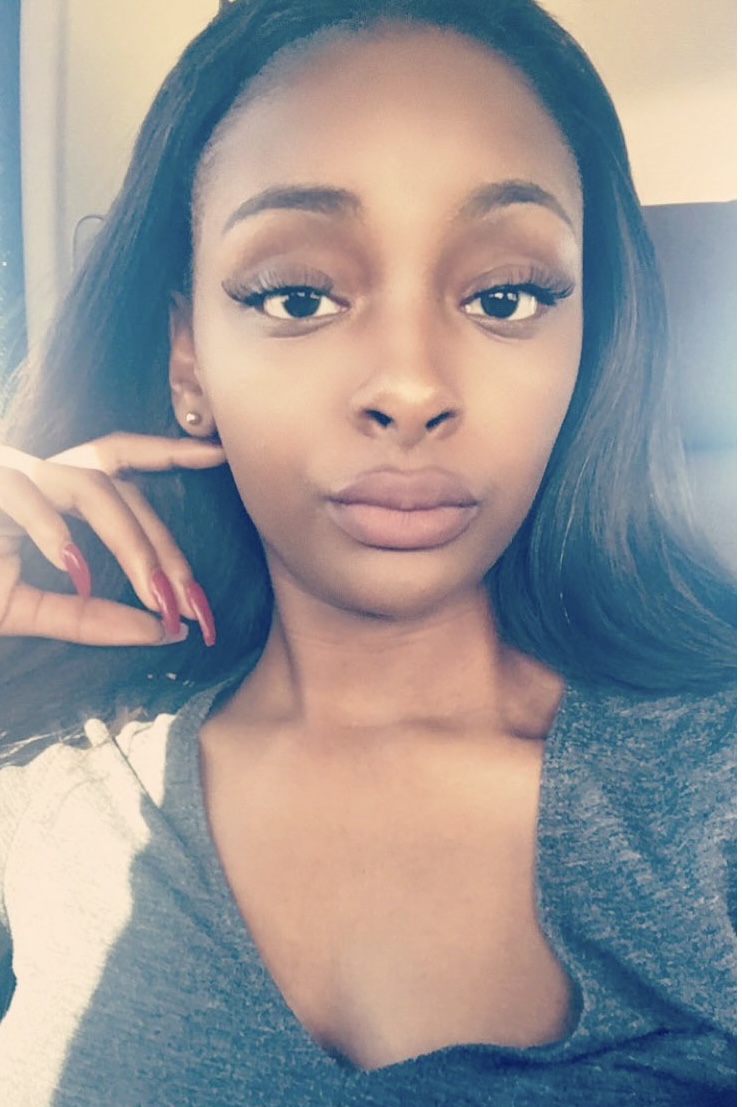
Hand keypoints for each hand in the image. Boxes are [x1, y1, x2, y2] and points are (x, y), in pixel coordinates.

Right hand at [0, 432, 225, 645]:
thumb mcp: (29, 612)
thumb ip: (89, 618)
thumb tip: (160, 632)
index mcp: (50, 491)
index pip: (120, 464)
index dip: (169, 458)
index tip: (216, 458)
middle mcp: (36, 475)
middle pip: (122, 492)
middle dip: (163, 548)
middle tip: (193, 601)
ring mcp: (9, 475)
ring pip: (90, 487)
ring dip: (130, 543)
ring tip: (154, 595)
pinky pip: (23, 494)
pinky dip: (51, 529)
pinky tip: (73, 567)